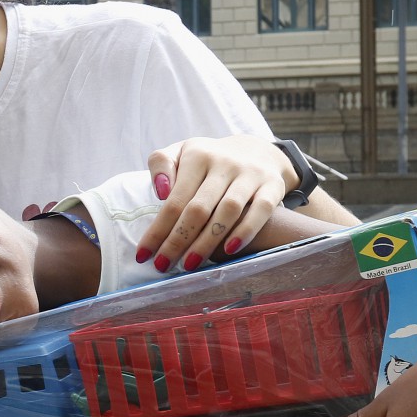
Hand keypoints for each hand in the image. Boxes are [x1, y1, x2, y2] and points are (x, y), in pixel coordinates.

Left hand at [133, 137, 295, 273]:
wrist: (256, 151)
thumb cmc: (208, 160)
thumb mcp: (181, 152)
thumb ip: (161, 164)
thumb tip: (160, 191)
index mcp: (197, 155)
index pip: (174, 199)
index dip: (158, 229)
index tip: (143, 255)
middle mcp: (225, 163)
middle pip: (199, 208)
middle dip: (178, 241)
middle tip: (163, 265)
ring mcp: (250, 174)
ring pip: (228, 211)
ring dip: (207, 241)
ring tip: (190, 265)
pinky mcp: (273, 185)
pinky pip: (261, 210)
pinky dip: (246, 231)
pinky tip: (229, 250)